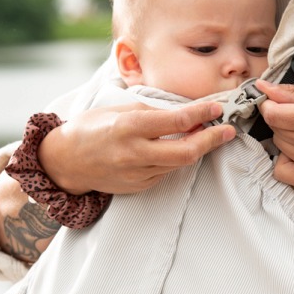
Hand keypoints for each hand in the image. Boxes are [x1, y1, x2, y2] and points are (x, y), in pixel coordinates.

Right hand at [38, 102, 235, 194]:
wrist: (65, 161)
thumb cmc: (92, 127)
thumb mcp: (120, 109)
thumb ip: (153, 113)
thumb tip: (186, 114)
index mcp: (129, 127)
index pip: (175, 121)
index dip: (202, 113)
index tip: (218, 107)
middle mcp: (134, 153)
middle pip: (185, 151)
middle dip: (212, 140)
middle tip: (228, 130)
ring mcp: (136, 174)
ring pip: (179, 163)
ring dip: (197, 149)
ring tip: (210, 134)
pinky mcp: (137, 186)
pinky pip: (165, 172)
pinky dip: (177, 160)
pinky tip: (181, 148)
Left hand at [255, 80, 293, 207]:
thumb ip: (293, 92)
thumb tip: (263, 88)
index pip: (271, 114)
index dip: (271, 104)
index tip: (280, 102)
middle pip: (275, 130)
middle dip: (283, 119)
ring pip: (279, 147)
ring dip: (287, 137)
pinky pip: (283, 172)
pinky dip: (286, 160)